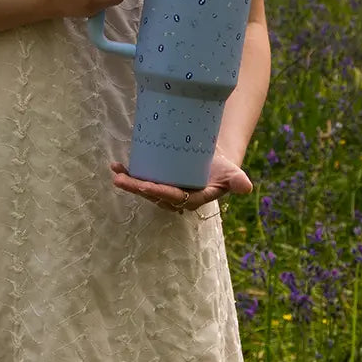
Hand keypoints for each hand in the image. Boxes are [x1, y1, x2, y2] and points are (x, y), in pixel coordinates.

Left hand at [110, 152, 252, 212]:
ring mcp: (166, 189)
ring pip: (145, 188)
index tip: (145, 186)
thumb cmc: (223, 170)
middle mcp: (175, 197)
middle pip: (153, 194)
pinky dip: (130, 173)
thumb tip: (245, 187)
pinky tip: (117, 165)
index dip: (158, 192)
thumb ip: (237, 181)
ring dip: (129, 181)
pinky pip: (142, 178)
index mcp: (191, 199)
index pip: (172, 197)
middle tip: (120, 180)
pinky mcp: (159, 179)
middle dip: (136, 188)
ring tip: (116, 172)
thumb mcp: (233, 175)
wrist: (216, 163)